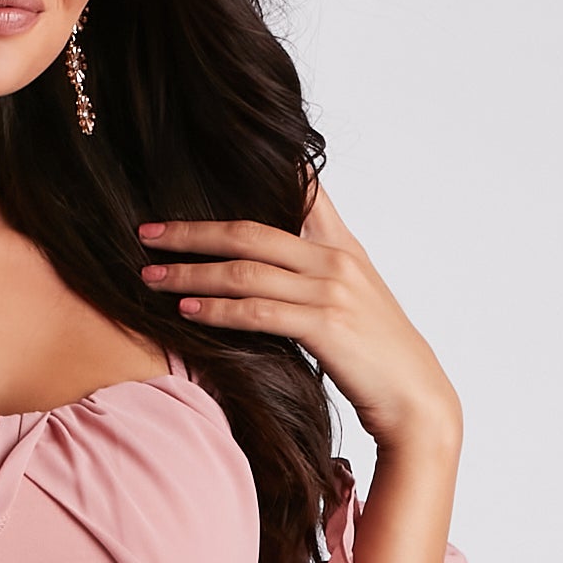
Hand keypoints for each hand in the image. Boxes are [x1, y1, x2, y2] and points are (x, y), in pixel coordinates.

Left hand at [137, 177, 461, 451]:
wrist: (414, 396)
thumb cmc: (376, 353)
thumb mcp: (350, 297)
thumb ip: (312, 272)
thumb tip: (264, 265)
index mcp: (341, 245)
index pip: (301, 190)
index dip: (258, 171)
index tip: (206, 165)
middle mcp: (335, 259)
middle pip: (248, 232)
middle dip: (192, 232)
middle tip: (148, 233)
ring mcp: (331, 290)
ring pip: (245, 272)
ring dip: (191, 273)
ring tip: (152, 276)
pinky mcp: (325, 325)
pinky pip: (257, 312)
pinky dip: (217, 309)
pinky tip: (187, 309)